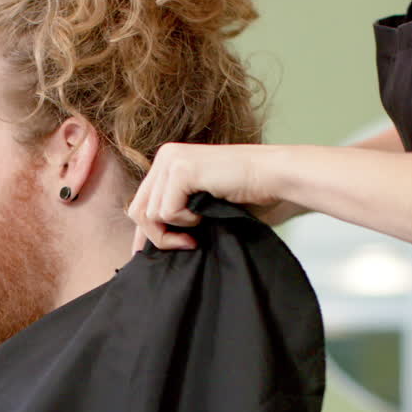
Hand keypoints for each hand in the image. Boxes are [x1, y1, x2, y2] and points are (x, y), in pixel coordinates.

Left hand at [129, 143, 279, 250]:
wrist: (274, 177)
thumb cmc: (246, 195)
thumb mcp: (199, 204)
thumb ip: (174, 214)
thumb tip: (143, 244)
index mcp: (167, 162)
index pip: (139, 203)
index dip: (145, 232)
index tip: (149, 255)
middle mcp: (165, 157)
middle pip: (137, 210)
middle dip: (158, 236)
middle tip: (187, 243)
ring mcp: (171, 161)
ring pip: (149, 215)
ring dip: (175, 229)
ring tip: (201, 224)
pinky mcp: (181, 170)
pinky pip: (166, 212)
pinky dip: (186, 221)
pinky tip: (205, 212)